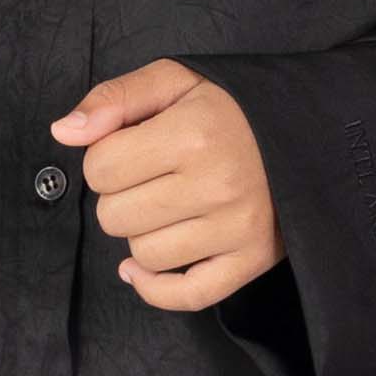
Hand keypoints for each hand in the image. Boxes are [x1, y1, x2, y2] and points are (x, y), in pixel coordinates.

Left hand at [49, 60, 281, 314]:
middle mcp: (215, 185)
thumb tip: (63, 131)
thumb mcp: (176, 80)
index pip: (100, 168)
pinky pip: (186, 296)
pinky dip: (155, 288)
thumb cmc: (236, 107)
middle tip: (154, 175)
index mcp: (192, 134)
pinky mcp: (252, 260)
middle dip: (122, 195)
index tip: (134, 148)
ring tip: (169, 205)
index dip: (105, 157)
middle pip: (115, 215)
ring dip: (142, 232)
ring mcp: (236, 228)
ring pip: (143, 254)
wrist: (312, 131)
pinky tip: (139, 269)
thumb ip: (115, 98)